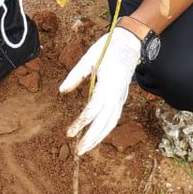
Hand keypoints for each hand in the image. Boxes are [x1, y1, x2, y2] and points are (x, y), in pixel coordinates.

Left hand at [59, 26, 140, 154]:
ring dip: (99, 137)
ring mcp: (122, 96)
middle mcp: (117, 94)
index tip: (70, 133)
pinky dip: (105, 129)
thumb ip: (75, 75)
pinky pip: (114, 117)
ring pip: (112, 122)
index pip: (94, 109)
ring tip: (85, 148)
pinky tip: (96, 135)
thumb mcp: (88, 57)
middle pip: (105, 122)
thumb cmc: (107, 48)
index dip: (82, 123)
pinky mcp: (122, 97)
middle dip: (92, 138)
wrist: (130, 42)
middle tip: (78, 151)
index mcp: (109, 84)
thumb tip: (62, 91)